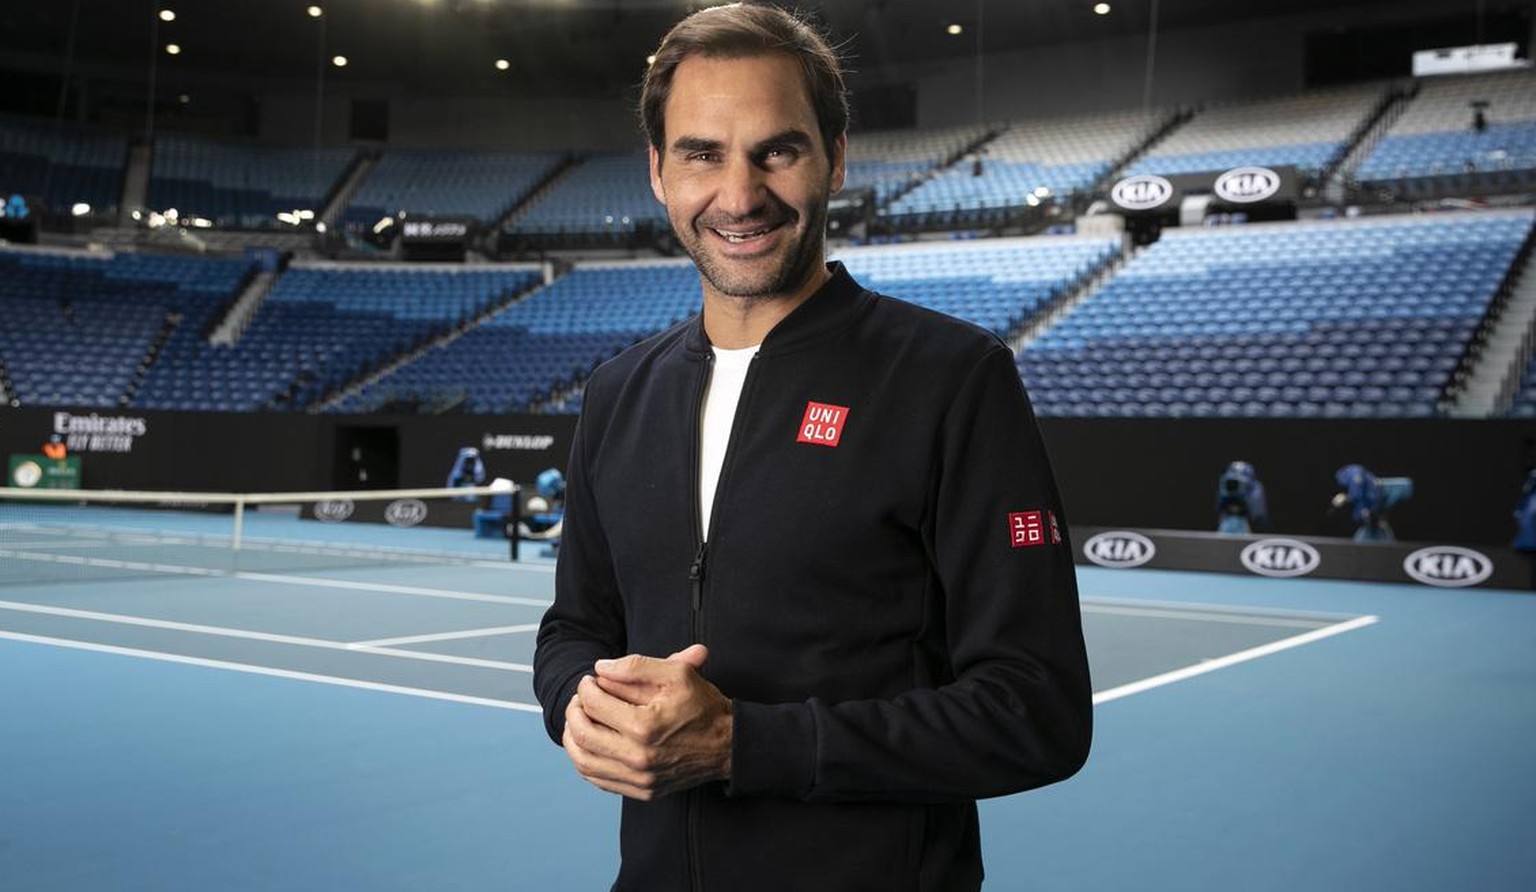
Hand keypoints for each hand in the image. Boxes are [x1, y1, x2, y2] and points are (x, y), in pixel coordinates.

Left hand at [561, 644, 732, 800]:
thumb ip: (635, 666)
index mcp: (644, 726)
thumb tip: (600, 669)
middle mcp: (638, 757)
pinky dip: (585, 760)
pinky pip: (598, 779)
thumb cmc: (703, 706)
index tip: (591, 680)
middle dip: (574, 709)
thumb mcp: (676, 674)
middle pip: (582, 733)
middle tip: (581, 698)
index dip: (586, 687)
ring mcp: (639, 779)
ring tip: (579, 719)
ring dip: (573, 737)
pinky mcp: (641, 791)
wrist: (728, 745)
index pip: (594, 703)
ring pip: (583, 761)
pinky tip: (590, 743)